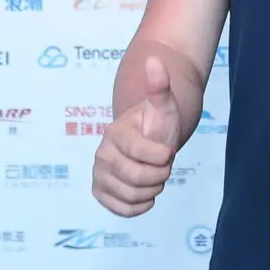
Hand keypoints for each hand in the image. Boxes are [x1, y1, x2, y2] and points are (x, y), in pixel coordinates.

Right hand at [91, 55, 182, 216]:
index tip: (169, 152)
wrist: (147, 141)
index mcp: (116, 133)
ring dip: (151, 190)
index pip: (139, 153)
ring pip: (129, 195)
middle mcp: (102, 154)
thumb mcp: (164, 106)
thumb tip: (155, 61)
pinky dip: (137, 206)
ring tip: (155, 177)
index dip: (161, 157)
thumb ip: (159, 87)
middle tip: (163, 167)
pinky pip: (119, 209)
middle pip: (135, 177)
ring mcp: (99, 174)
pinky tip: (146, 195)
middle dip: (158, 175)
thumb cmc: (157, 124)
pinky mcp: (101, 191)